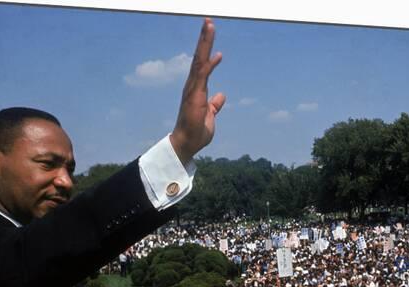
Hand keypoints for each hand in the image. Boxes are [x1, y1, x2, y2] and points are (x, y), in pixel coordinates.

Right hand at [170, 18, 224, 164]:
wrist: (188, 144)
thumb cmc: (196, 132)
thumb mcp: (210, 116)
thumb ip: (214, 105)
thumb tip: (220, 96)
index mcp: (196, 89)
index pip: (202, 64)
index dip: (206, 49)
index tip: (210, 34)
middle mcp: (193, 86)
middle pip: (199, 57)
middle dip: (204, 39)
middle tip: (208, 21)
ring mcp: (192, 90)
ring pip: (199, 61)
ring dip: (204, 44)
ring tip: (209, 26)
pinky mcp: (195, 96)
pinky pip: (202, 76)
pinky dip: (208, 63)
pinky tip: (216, 53)